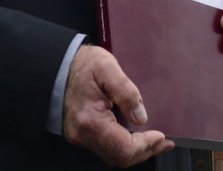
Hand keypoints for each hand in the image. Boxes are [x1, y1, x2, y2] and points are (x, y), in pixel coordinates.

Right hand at [62, 45, 174, 166]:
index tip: (161, 135)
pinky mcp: (81, 134)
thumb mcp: (107, 67)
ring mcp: (80, 137)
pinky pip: (106, 148)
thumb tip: (141, 117)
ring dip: (136, 151)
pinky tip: (136, 137)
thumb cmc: (81, 64)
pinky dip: (124, 146)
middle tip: (165, 143)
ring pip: (113, 156)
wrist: (57, 65)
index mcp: (91, 120)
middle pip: (119, 158)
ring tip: (155, 141)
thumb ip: (126, 92)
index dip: (146, 145)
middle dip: (146, 151)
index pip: (124, 148)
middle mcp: (83, 135)